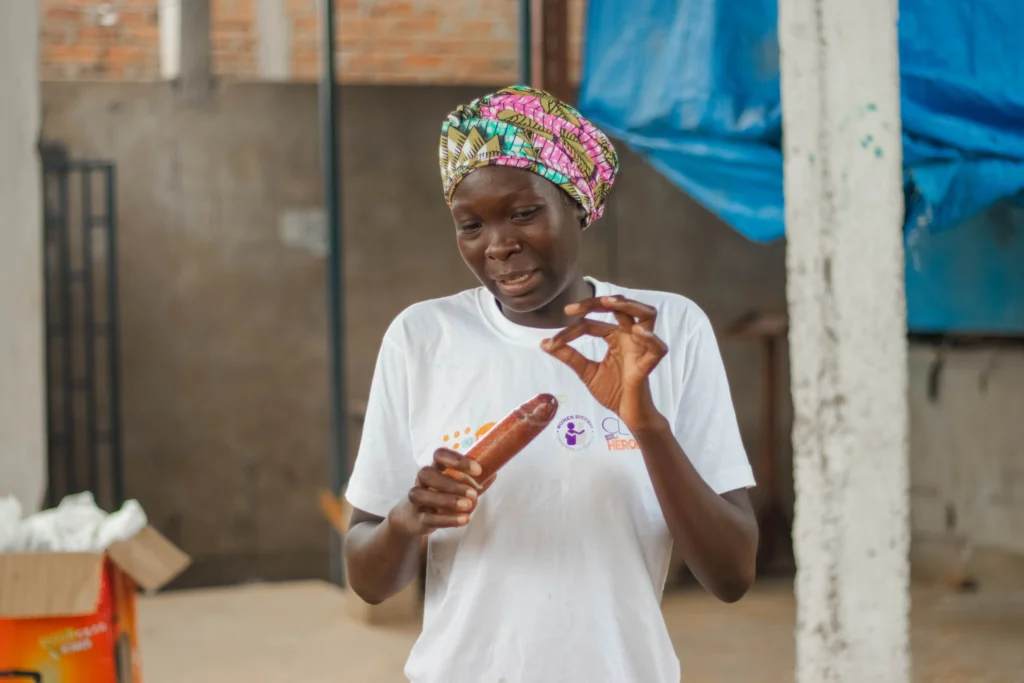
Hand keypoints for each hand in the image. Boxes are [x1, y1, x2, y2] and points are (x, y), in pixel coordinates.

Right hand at [387, 448, 494, 536]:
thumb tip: (493, 473)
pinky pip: (429, 517)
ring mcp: (417, 499)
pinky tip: (463, 520)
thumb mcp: (456, 486)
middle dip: (451, 483)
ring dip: (447, 500)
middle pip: (428, 474)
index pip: (439, 455)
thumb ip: (473, 482)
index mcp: (434, 468)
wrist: (413, 518)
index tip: (478, 470)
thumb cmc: (439, 496)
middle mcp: (422, 480)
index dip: (457, 460)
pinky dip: (447, 519)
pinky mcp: (417, 518)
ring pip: (423, 495)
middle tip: (473, 493)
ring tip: (468, 506)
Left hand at [542, 295, 667, 430]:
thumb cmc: (613, 391)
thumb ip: (569, 356)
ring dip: (631, 305)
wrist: (627, 415)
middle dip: (600, 303)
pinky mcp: (648, 365)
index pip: (593, 324)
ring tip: (610, 303)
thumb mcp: (586, 372)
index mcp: (615, 337)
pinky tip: (638, 331)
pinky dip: (651, 338)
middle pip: (622, 308)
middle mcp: (629, 337)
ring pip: (647, 316)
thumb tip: (545, 343)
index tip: (553, 342)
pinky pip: (658, 348)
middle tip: (577, 308)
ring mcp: (641, 348)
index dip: (572, 329)